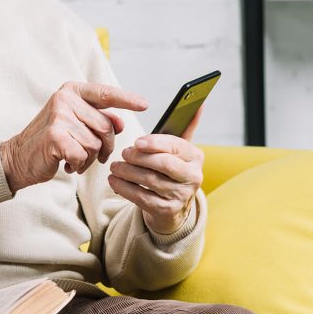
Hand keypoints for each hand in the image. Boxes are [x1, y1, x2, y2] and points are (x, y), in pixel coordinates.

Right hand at [0, 82, 147, 192]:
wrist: (18, 157)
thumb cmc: (50, 140)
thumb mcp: (75, 123)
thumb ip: (98, 119)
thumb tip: (121, 123)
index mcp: (71, 91)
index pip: (105, 93)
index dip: (127, 99)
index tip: (145, 104)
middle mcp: (64, 99)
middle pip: (105, 126)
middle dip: (104, 146)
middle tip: (91, 156)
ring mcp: (59, 116)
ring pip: (95, 144)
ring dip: (88, 158)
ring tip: (73, 158)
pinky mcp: (55, 136)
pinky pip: (83, 155)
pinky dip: (78, 165)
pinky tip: (66, 164)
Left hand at [107, 109, 203, 234]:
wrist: (172, 205)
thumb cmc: (171, 168)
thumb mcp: (178, 148)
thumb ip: (185, 125)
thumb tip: (198, 102)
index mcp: (195, 156)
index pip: (175, 146)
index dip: (154, 143)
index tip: (136, 141)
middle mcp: (193, 177)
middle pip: (163, 164)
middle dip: (139, 157)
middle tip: (123, 153)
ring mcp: (181, 196)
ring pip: (150, 181)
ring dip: (127, 172)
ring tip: (114, 166)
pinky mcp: (167, 211)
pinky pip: (142, 198)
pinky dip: (124, 188)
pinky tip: (114, 180)